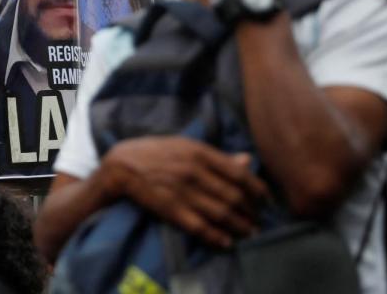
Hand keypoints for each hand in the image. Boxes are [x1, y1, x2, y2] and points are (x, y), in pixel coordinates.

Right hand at [101, 137, 268, 247]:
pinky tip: (226, 241)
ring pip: (221, 214)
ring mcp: (183, 192)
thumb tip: (247, 160)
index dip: (257, 190)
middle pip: (234, 197)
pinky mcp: (171, 209)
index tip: (265, 200)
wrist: (122, 165)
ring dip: (239, 227)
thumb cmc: (156, 152)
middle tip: (257, 220)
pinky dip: (217, 237)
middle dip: (251, 212)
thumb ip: (217, 156)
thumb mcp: (186, 145)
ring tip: (248, 232)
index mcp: (200, 153)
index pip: (239, 175)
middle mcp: (194, 172)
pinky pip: (200, 227)